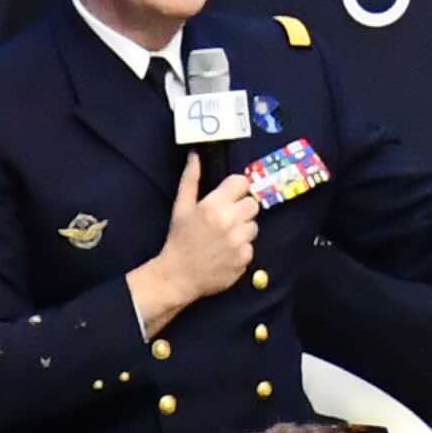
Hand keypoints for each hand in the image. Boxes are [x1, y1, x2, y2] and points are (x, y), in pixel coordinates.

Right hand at [123, 158, 262, 336]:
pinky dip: (241, 249)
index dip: (236, 188)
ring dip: (243, 229)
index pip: (242, 183)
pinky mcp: (245, 259)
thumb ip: (191, 179)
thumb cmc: (179, 239)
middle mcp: (230, 222)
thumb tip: (195, 155)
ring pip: (254, 226)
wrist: (178, 276)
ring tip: (224, 237)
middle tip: (226, 218)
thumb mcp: (181, 207)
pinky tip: (226, 252)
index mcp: (214, 206)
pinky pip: (251, 247)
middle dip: (241, 208)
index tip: (229, 196)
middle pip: (253, 204)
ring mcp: (239, 242)